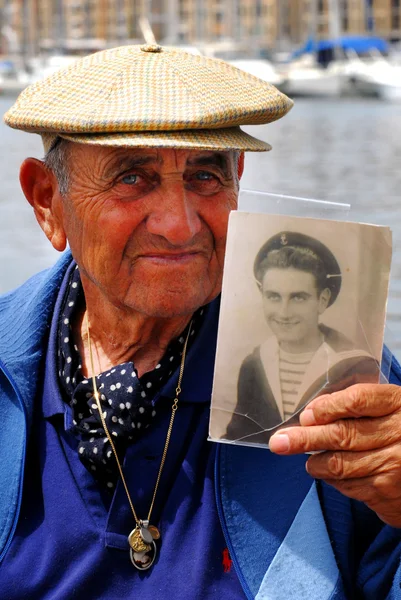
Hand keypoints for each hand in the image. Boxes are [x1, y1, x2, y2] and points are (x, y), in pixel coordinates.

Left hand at [269, 384, 400, 526]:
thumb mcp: (393, 408)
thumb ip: (360, 405)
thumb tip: (313, 414)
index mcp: (399, 404)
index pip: (358, 400)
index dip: (328, 406)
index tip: (308, 414)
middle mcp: (399, 436)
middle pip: (342, 435)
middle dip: (305, 439)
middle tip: (279, 442)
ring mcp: (394, 468)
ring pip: (339, 465)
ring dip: (314, 462)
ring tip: (305, 458)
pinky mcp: (387, 496)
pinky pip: (348, 486)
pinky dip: (332, 479)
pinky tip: (329, 473)